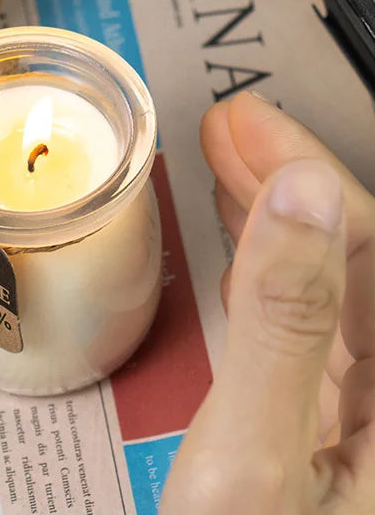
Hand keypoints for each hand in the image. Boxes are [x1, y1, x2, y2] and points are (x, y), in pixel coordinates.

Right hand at [162, 92, 374, 513]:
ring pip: (327, 289)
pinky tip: (239, 243)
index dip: (310, 178)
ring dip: (274, 221)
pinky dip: (263, 276)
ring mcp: (363, 423)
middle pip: (357, 263)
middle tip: (229, 129)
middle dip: (289, 186)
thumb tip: (299, 197)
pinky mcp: (322, 433)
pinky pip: (301, 330)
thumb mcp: (250, 459)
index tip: (248, 126)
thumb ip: (281, 323)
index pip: (374, 253)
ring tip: (225, 165)